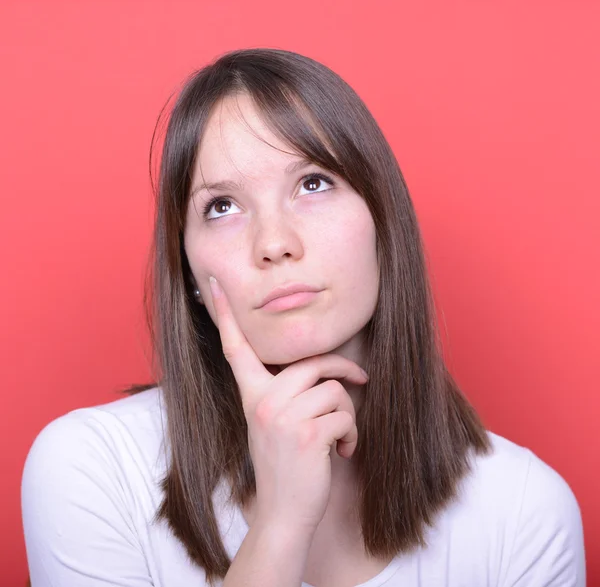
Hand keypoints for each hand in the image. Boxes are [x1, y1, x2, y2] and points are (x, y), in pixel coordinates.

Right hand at [208, 276, 367, 533]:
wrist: (283, 515)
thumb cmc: (284, 468)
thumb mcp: (272, 425)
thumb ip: (284, 394)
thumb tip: (320, 370)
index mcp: (252, 395)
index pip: (236, 348)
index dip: (226, 315)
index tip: (213, 283)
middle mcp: (263, 400)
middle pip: (315, 362)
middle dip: (346, 368)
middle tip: (361, 378)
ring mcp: (284, 416)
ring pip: (336, 391)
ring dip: (347, 415)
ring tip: (338, 437)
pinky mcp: (308, 433)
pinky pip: (346, 415)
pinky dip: (352, 435)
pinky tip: (341, 452)